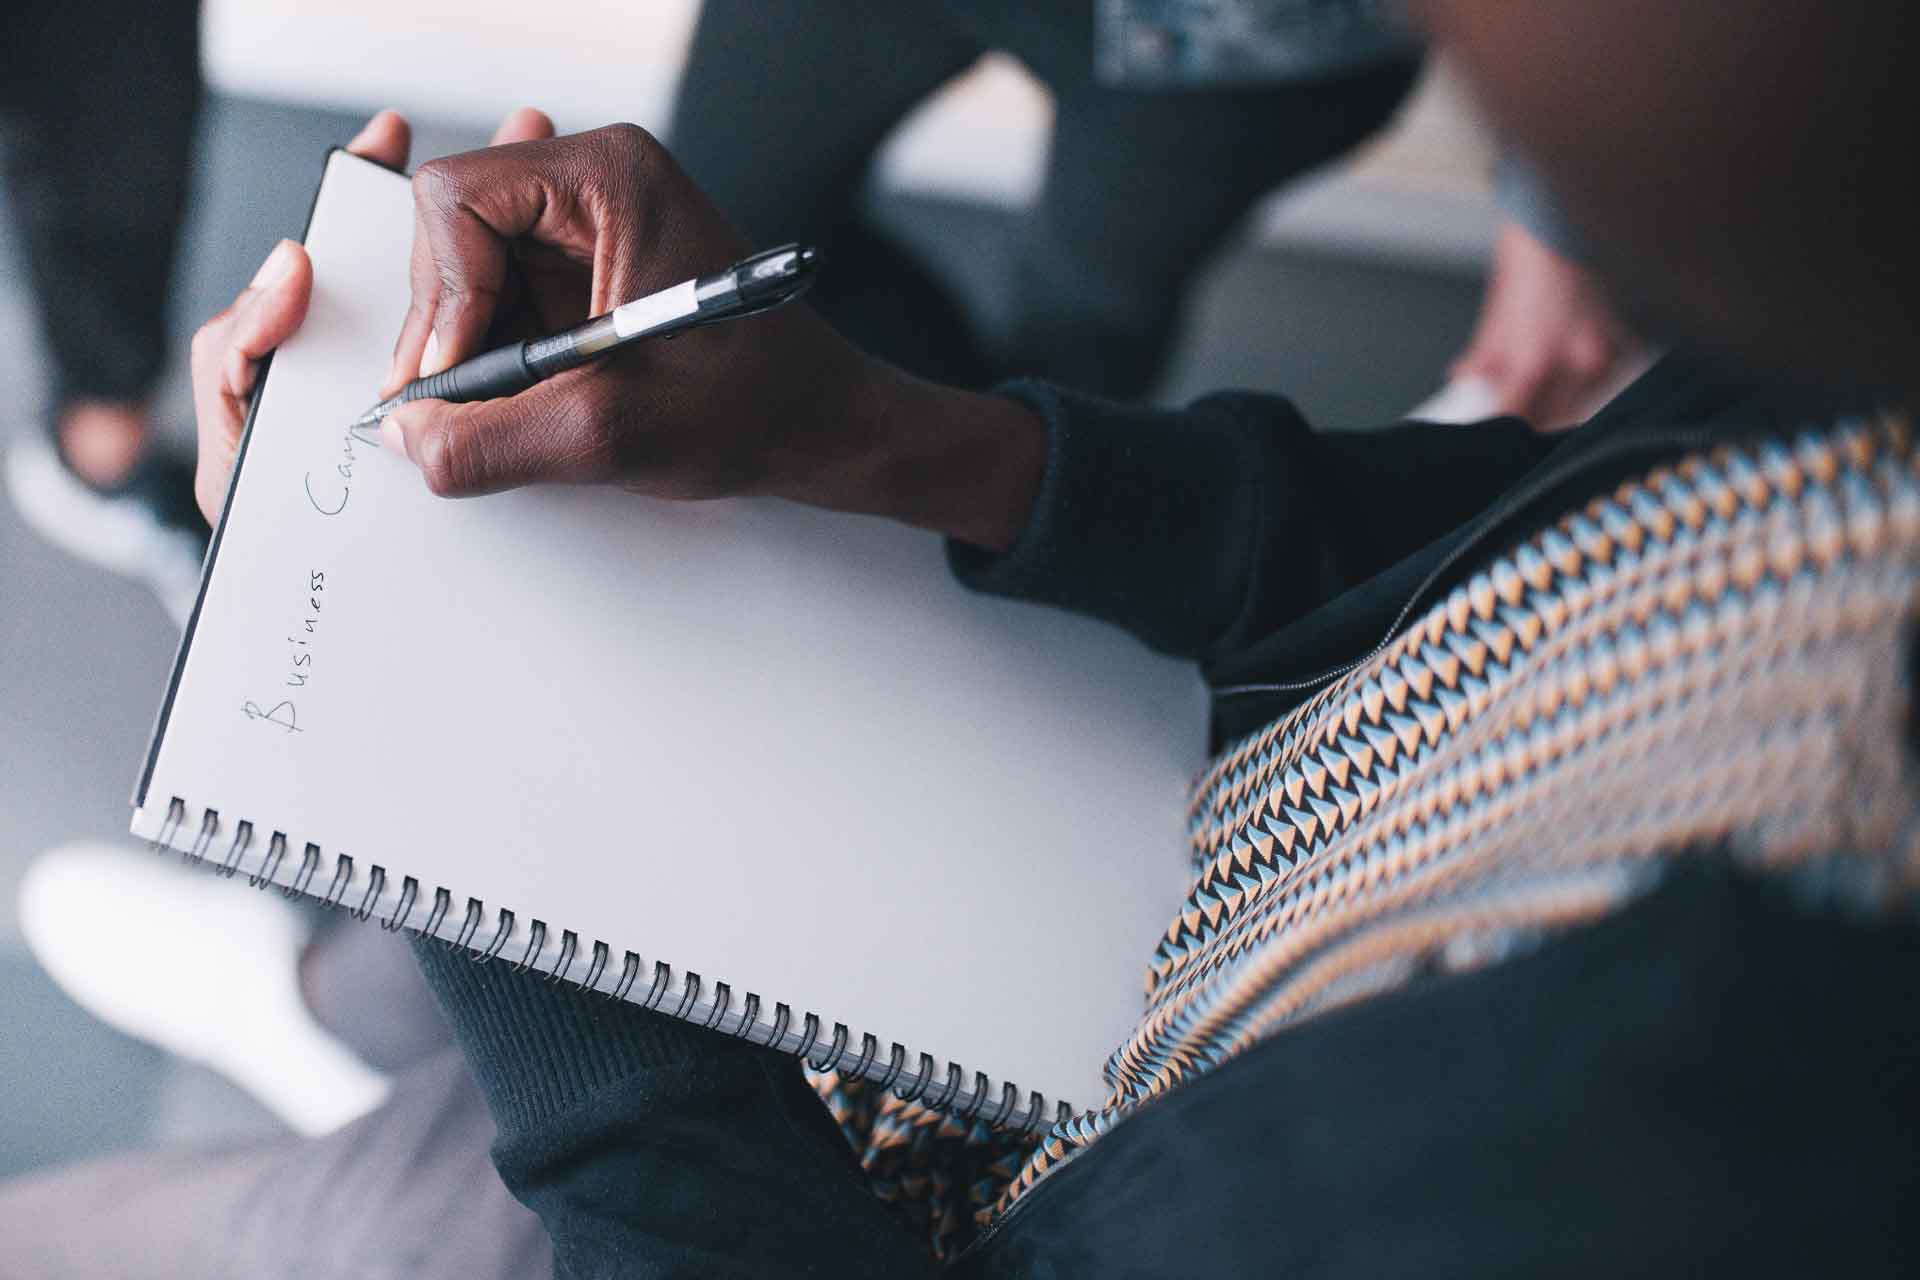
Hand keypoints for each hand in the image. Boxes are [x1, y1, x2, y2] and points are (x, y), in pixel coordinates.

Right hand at [192, 112, 1041, 549]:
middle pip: (453, 228)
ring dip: (471, 343)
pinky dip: (497, 350)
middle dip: (448, 322)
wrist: (824, 429)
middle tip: (455, 402)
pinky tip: (519, 395)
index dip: (438, 293)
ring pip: (471, 267)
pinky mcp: (593, 269)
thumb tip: (406, 440)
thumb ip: (491, 441)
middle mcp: (599, 181)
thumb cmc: (756, 405)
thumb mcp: (609, 433)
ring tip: (503, 408)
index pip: (456, 197)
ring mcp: (594, 223)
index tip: (450, 372)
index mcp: (611, 177)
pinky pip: (505, 295)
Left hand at [1449, 221, 1643, 430]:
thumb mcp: (1498, 313)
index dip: (1498, 429)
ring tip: (1541, 393)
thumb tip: (1468, 380)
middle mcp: (1576, 364)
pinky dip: (1587, 381)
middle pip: (1551, 422)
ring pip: (1582, 405)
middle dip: (1530, 422)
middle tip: (1513, 417)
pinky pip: (1606, 378)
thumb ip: (1485, 357)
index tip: (1488, 432)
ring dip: (1561, 406)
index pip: (1513, 418)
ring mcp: (1606, 354)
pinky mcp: (1625, 341)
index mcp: (1535, 361)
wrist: (1569, 218)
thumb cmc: (1532, 255)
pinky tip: (1572, 370)